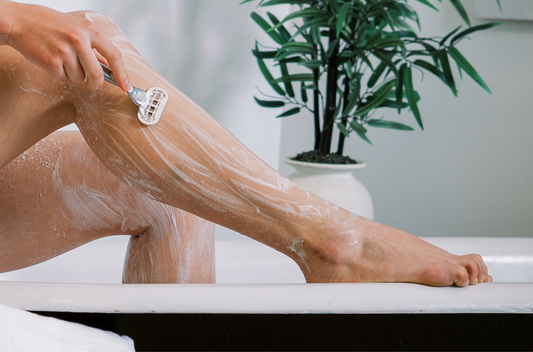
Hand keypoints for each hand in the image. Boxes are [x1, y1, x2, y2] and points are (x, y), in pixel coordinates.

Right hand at [0, 1, 129, 90]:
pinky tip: (51, 61)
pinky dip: (59, 75)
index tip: (126, 86)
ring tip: (62, 59)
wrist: (19, 21)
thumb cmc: (49, 24)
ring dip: (73, 76)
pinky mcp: (51, 62)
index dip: (122, 74)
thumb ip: (93, 46)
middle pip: (97, 75)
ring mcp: (65, 51)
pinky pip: (63, 79)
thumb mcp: (76, 28)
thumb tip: (110, 69)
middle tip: (90, 83)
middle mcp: (79, 40)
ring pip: (79, 79)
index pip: (114, 55)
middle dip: (95, 84)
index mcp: (90, 29)